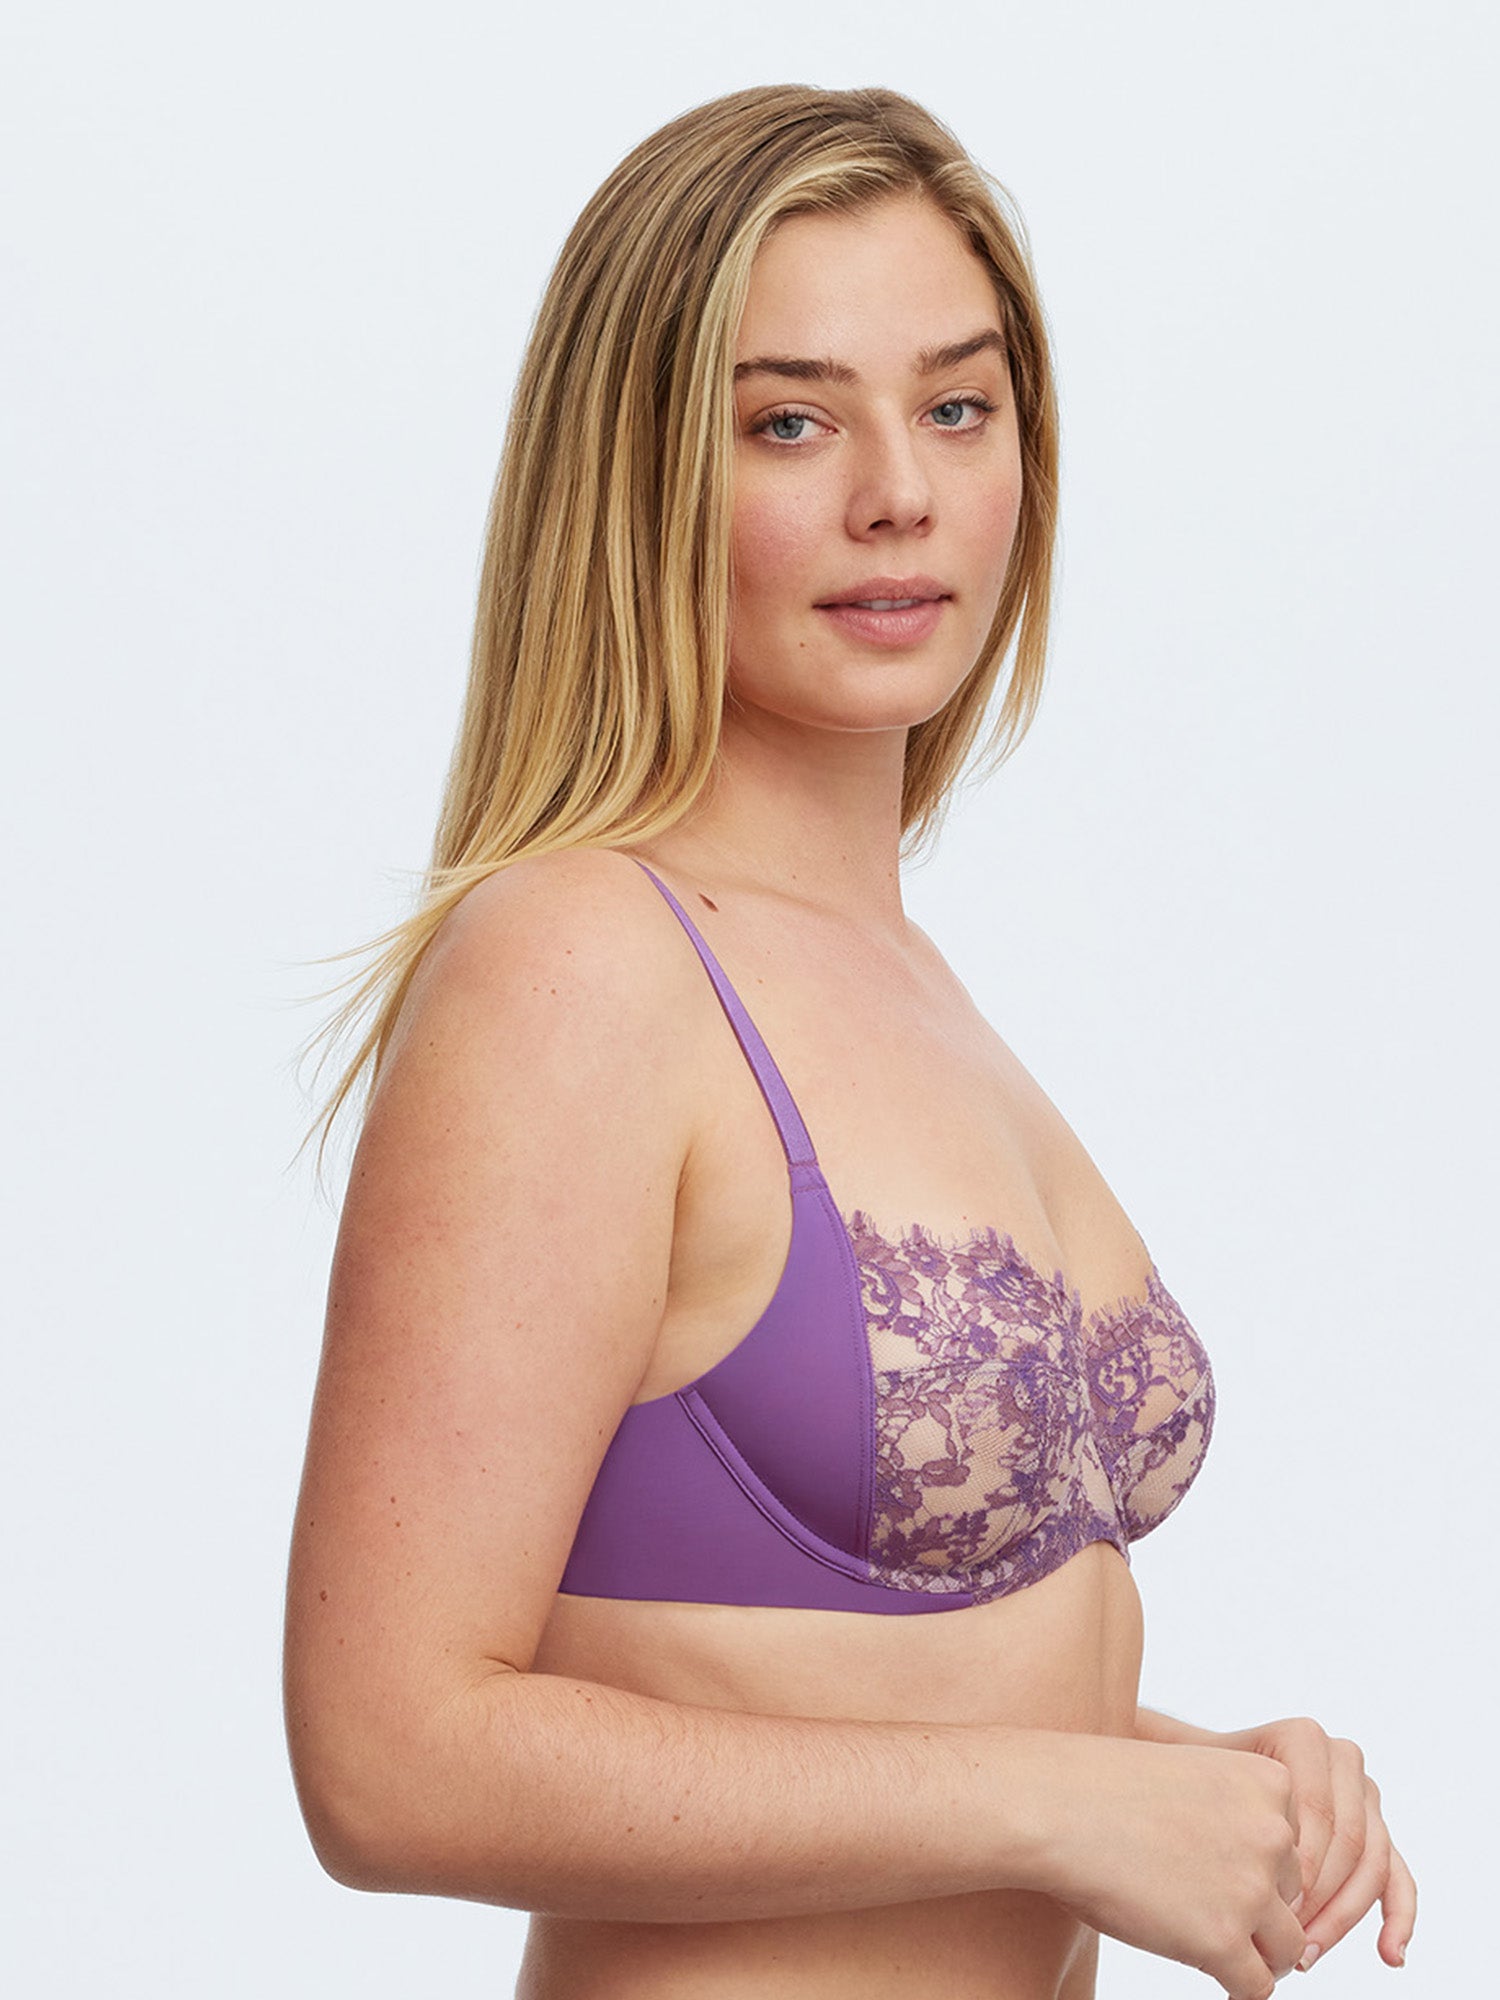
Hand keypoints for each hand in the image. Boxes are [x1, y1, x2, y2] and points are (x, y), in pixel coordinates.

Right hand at [1035, 1732, 1305, 1999]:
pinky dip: (1236, 1985)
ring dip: (1255, 1951)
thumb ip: (1236, 1816)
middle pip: (1293, 1895)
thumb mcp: (1191, 1776)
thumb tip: (1260, 1887)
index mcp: (1268, 1782)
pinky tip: (1206, 1971)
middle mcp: (1271, 1834)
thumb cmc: (1104, 1788)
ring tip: (1211, 1946)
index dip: (1257, 1865)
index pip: (1294, 1844)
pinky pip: (1257, 1986)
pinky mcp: (1222, 1940)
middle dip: (1257, 1908)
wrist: (1053, 1807)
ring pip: (1286, 1946)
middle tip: (1205, 1907)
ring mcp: (1250, 1889)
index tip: (1214, 1868)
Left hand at [1215, 1715, 1416, 1971]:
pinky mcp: (1378, 1833)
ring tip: (1307, 1955)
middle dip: (1320, 1899)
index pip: (1318, 1813)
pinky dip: (1398, 1917)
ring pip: (1373, 1864)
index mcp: (1304, 1738)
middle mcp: (1342, 1760)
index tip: (1270, 1908)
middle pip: (1349, 1840)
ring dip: (1343, 1917)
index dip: (1299, 1868)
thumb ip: (1219, 1805)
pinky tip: (1390, 1955)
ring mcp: (1364, 1796)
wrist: (1206, 1783)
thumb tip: (1230, 1861)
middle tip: (1287, 1942)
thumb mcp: (1202, 1785)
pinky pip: (1398, 1876)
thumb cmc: (1196, 1786)